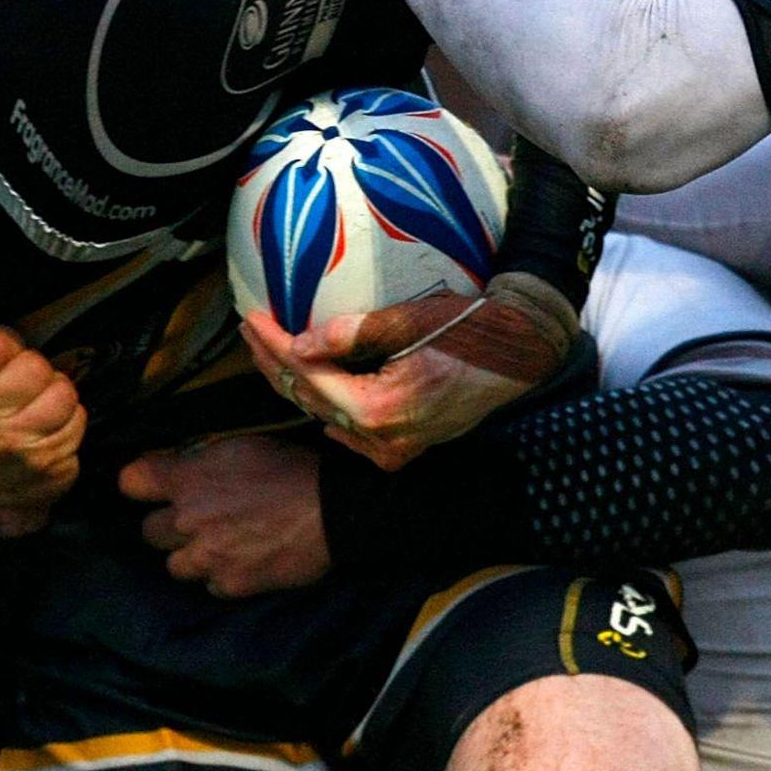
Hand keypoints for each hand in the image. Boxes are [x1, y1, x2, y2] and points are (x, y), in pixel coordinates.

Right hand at [0, 312, 85, 536]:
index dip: (9, 343)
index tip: (6, 357)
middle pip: (35, 365)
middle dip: (38, 372)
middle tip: (28, 388)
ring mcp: (16, 442)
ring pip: (63, 390)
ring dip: (59, 396)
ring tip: (43, 408)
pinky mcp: (49, 461)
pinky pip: (78, 418)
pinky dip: (71, 421)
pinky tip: (54, 429)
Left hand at [119, 433, 329, 597]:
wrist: (331, 508)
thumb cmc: (289, 467)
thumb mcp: (238, 446)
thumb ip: (198, 459)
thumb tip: (175, 466)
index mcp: (186, 478)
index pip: (129, 483)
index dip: (141, 484)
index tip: (152, 487)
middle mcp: (188, 520)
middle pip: (149, 531)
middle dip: (168, 525)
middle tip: (194, 520)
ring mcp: (208, 556)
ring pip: (174, 565)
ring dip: (191, 555)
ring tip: (217, 546)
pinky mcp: (231, 584)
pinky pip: (210, 585)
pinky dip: (221, 576)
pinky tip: (241, 562)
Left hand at [240, 284, 575, 469]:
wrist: (520, 355)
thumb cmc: (469, 330)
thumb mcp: (409, 321)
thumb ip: (351, 334)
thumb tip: (300, 344)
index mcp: (381, 410)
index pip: (310, 377)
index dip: (276, 347)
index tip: (252, 320)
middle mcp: (384, 441)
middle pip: (312, 401)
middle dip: (277, 366)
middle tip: (250, 333)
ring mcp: (395, 451)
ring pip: (328, 417)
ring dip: (298, 384)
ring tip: (269, 351)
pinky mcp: (405, 449)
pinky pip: (352, 432)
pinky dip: (328, 407)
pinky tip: (310, 388)